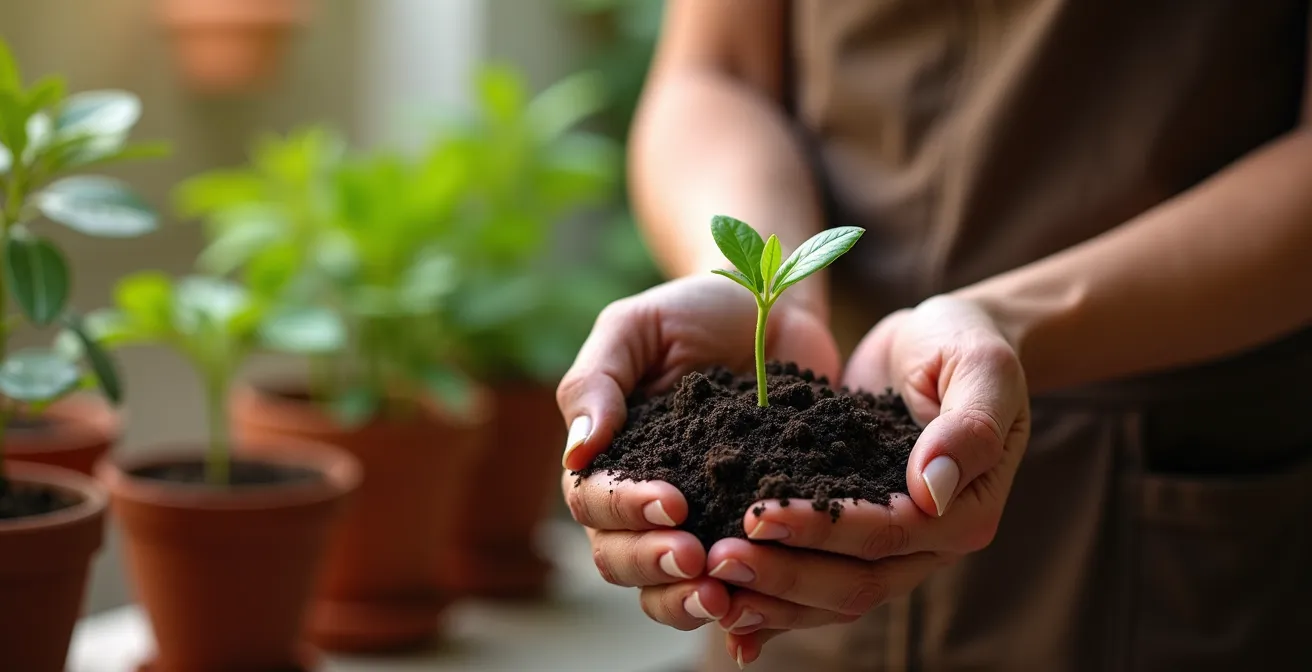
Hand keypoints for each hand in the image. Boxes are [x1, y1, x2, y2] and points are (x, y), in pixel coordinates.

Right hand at [557, 274, 842, 634]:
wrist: (774, 309)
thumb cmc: (694, 311)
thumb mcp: (637, 327)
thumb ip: (598, 380)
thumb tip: (577, 450)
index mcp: (608, 457)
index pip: (594, 501)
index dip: (626, 510)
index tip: (672, 503)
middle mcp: (644, 500)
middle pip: (620, 559)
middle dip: (653, 567)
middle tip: (699, 562)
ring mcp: (698, 522)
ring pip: (666, 588)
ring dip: (686, 602)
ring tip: (725, 598)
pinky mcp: (750, 533)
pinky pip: (736, 588)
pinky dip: (740, 615)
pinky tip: (755, 627)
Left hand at [718, 295, 1030, 664]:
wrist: (938, 341)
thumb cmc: (962, 343)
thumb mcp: (980, 366)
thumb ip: (968, 426)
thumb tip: (933, 490)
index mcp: (966, 513)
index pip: (886, 535)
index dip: (822, 531)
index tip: (758, 517)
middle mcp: (928, 544)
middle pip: (853, 583)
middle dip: (782, 575)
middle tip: (716, 560)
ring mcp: (889, 548)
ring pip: (829, 597)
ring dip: (768, 596)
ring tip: (706, 583)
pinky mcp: (851, 536)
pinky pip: (813, 580)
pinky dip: (772, 601)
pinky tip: (721, 611)